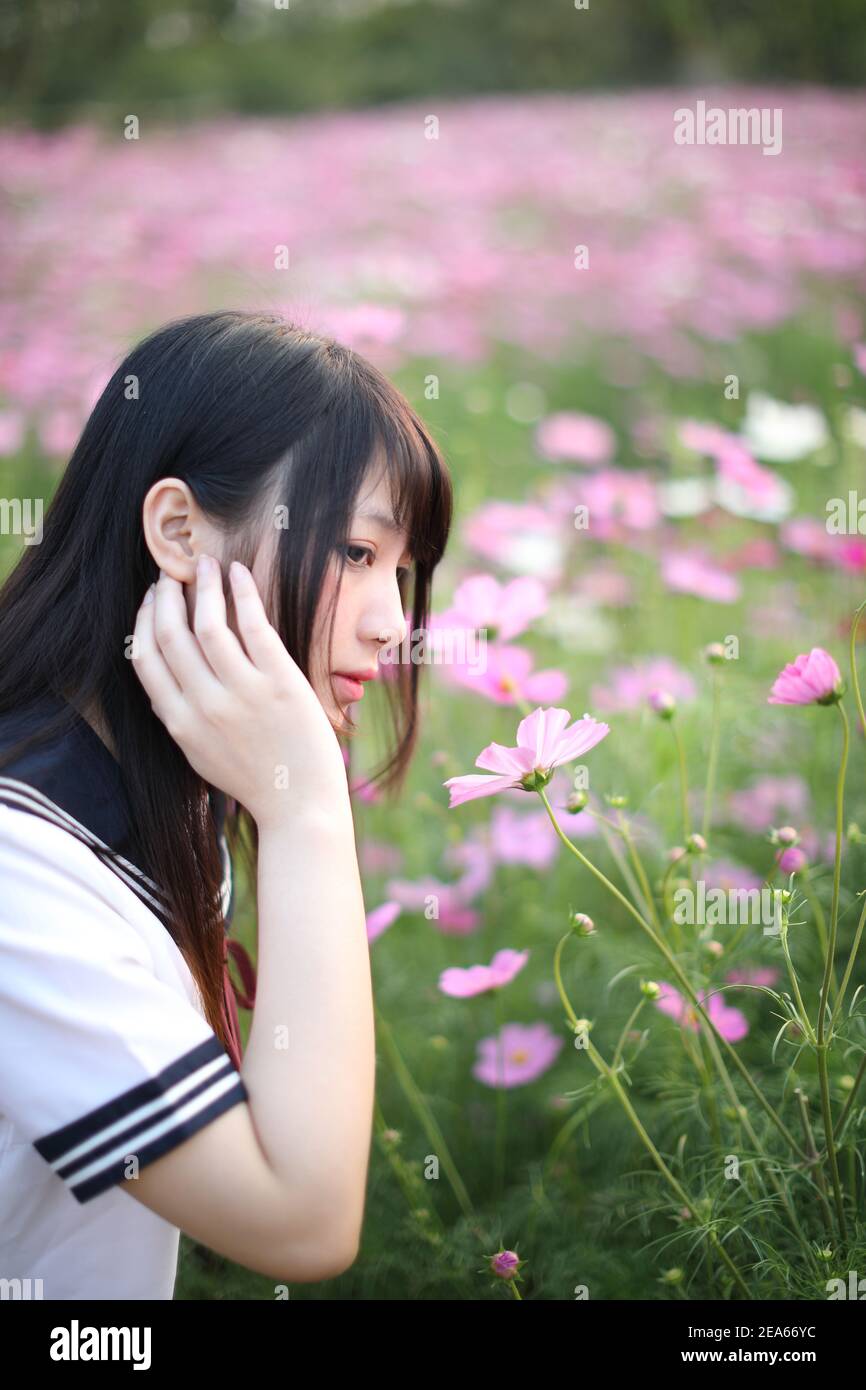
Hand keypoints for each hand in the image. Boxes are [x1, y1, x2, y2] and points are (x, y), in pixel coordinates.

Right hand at [131, 554, 348, 828]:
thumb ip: (179, 718)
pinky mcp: (281, 683)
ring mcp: (244, 693)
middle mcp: (205, 705)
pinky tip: (238, 573)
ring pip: (208, 623)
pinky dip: (242, 592)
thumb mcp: (200, 754)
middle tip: (173, 573)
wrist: (299, 804)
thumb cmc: (253, 778)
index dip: (143, 621)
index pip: (145, 659)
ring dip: (203, 585)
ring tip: (206, 564)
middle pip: (171, 634)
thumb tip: (161, 681)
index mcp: (180, 723)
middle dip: (166, 595)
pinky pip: (254, 625)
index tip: (150, 599)